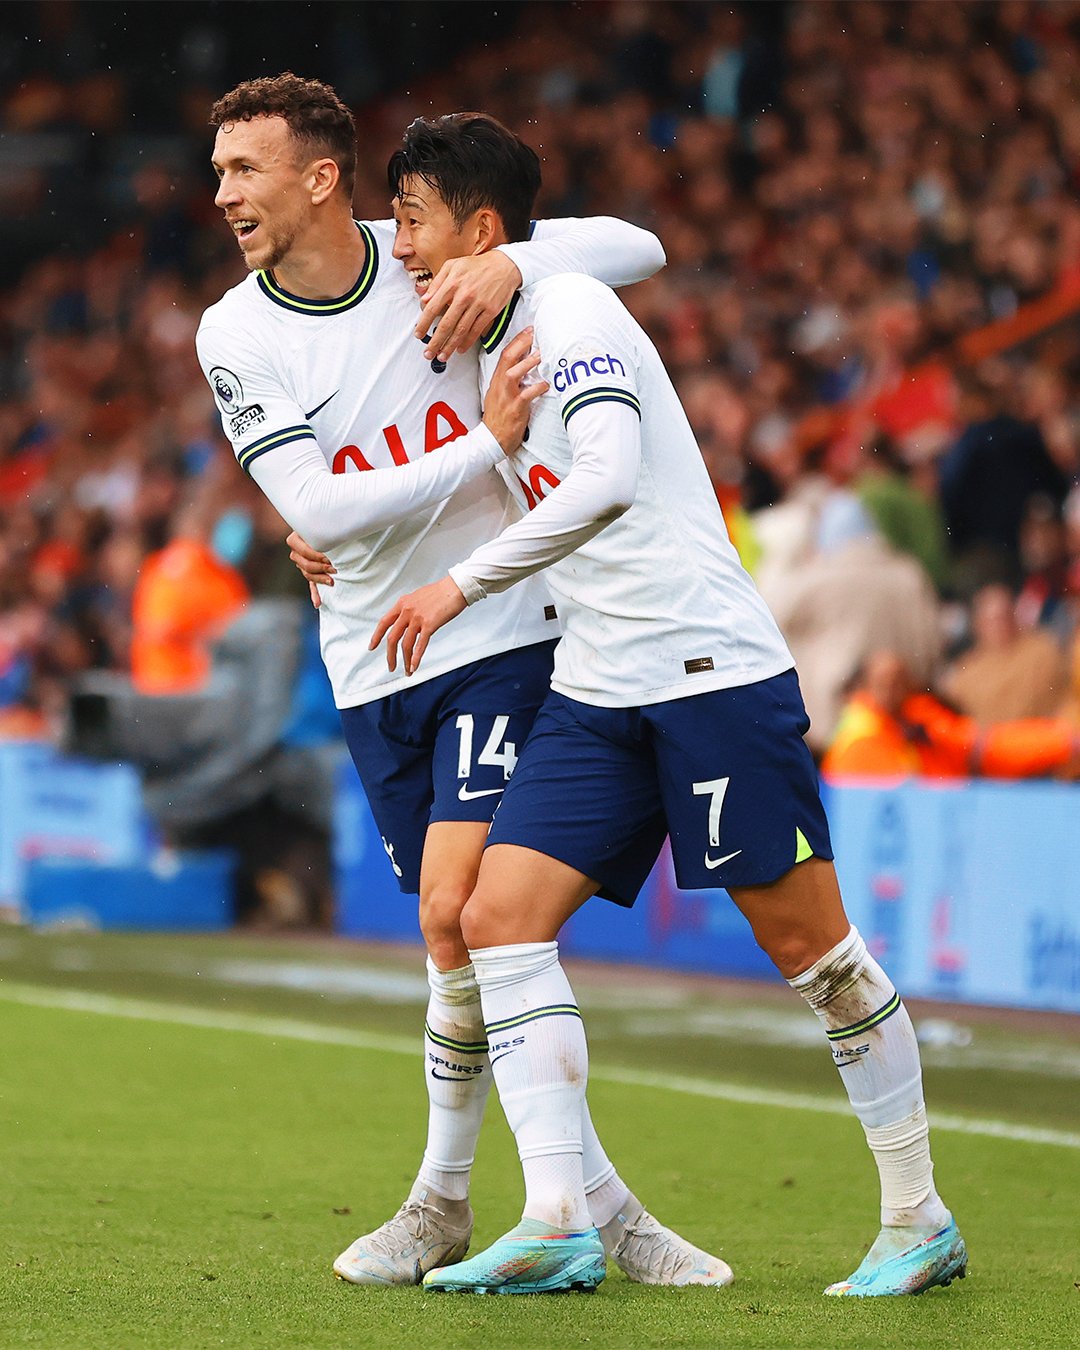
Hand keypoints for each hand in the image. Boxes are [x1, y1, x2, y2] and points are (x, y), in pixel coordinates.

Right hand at [287, 530, 334, 609]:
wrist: (327, 528)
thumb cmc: (327, 525)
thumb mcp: (322, 526)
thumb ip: (322, 532)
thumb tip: (331, 534)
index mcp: (296, 539)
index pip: (303, 552)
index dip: (316, 556)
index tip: (328, 558)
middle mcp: (297, 552)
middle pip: (305, 565)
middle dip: (320, 568)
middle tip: (334, 569)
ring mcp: (302, 564)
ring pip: (308, 575)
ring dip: (320, 580)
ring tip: (332, 582)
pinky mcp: (311, 573)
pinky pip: (311, 585)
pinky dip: (315, 594)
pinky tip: (318, 603)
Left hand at [369, 576, 466, 674]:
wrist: (456, 587)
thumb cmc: (441, 592)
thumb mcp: (417, 597)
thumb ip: (409, 609)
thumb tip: (406, 622)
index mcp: (402, 604)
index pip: (384, 623)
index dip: (376, 636)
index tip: (372, 647)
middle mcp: (407, 611)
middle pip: (392, 638)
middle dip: (390, 655)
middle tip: (391, 666)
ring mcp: (417, 618)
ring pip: (405, 644)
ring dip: (405, 660)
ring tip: (407, 671)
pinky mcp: (429, 624)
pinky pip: (420, 645)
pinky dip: (416, 658)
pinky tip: (414, 666)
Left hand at [415, 252, 522, 359]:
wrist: (505, 265)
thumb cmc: (477, 266)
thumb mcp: (452, 265)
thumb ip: (437, 282)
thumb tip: (425, 299)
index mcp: (452, 283)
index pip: (433, 307)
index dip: (423, 323)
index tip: (418, 334)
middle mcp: (464, 295)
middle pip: (446, 324)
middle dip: (435, 342)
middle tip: (428, 353)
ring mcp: (478, 304)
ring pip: (461, 330)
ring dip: (450, 346)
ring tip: (442, 356)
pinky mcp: (490, 311)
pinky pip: (476, 330)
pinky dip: (467, 342)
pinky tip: (460, 349)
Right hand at [481, 328, 547, 452]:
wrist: (491, 440)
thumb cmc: (497, 418)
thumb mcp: (499, 394)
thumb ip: (509, 380)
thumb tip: (524, 367)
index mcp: (497, 381)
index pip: (505, 355)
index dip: (517, 341)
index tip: (529, 331)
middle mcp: (500, 385)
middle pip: (508, 358)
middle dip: (521, 344)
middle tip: (535, 334)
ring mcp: (506, 397)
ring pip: (514, 374)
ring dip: (529, 363)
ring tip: (542, 354)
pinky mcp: (515, 409)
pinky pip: (526, 395)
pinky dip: (537, 388)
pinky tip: (546, 384)